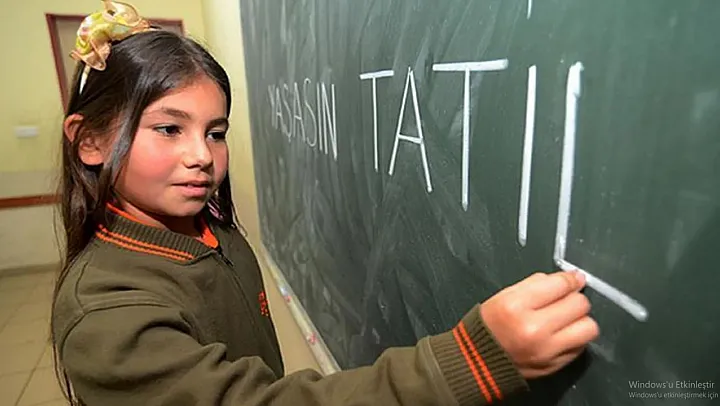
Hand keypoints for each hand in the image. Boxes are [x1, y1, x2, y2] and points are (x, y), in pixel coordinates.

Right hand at [480, 271, 598, 378]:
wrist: (478, 361)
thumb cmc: (490, 325)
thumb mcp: (504, 295)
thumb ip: (537, 284)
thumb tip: (570, 278)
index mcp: (517, 306)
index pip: (560, 285)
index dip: (570, 279)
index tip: (573, 279)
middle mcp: (534, 329)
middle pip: (579, 304)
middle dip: (574, 298)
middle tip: (564, 300)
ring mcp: (547, 350)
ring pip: (589, 327)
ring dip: (580, 320)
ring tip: (566, 319)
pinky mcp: (555, 365)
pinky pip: (581, 346)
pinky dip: (575, 338)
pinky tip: (560, 335)